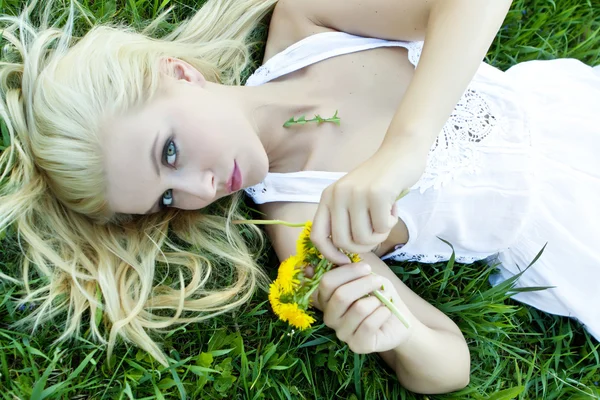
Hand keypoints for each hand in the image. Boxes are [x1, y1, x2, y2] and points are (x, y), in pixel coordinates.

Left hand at [311, 144, 427, 263]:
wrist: (401, 151)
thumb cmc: (379, 180)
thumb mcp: (352, 197)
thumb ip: (344, 219)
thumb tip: (342, 254)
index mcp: (328, 197)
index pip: (317, 236)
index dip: (330, 254)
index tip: (346, 260)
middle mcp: (337, 195)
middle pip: (343, 242)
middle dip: (363, 246)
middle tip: (376, 234)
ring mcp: (356, 194)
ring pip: (363, 238)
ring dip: (380, 235)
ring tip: (386, 217)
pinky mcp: (376, 194)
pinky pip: (382, 227)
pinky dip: (391, 224)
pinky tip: (393, 207)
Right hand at [313, 262, 413, 353]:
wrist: (399, 321)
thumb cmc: (381, 296)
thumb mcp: (369, 278)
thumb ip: (355, 271)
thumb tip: (345, 261)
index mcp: (327, 299)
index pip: (327, 282)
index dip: (348, 271)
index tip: (367, 268)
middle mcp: (330, 317)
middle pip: (340, 296)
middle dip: (364, 284)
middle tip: (379, 281)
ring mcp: (342, 333)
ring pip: (358, 309)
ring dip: (377, 301)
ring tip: (383, 302)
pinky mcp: (357, 346)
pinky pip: (369, 325)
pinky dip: (383, 313)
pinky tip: (386, 313)